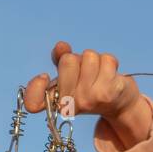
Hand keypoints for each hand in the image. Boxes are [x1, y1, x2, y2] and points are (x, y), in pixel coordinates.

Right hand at [23, 42, 152, 150]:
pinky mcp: (108, 93)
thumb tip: (60, 46)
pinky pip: (106, 60)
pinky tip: (111, 75)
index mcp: (57, 102)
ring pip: (89, 57)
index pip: (33, 103)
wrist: (120, 104)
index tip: (44, 76)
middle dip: (78, 59)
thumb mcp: (72, 74)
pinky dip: (110, 62)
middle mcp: (70, 105)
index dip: (35, 87)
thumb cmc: (92, 86)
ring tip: (99, 73)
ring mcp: (89, 100)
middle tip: (85, 73)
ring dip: (96, 60)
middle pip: (67, 61)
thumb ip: (61, 59)